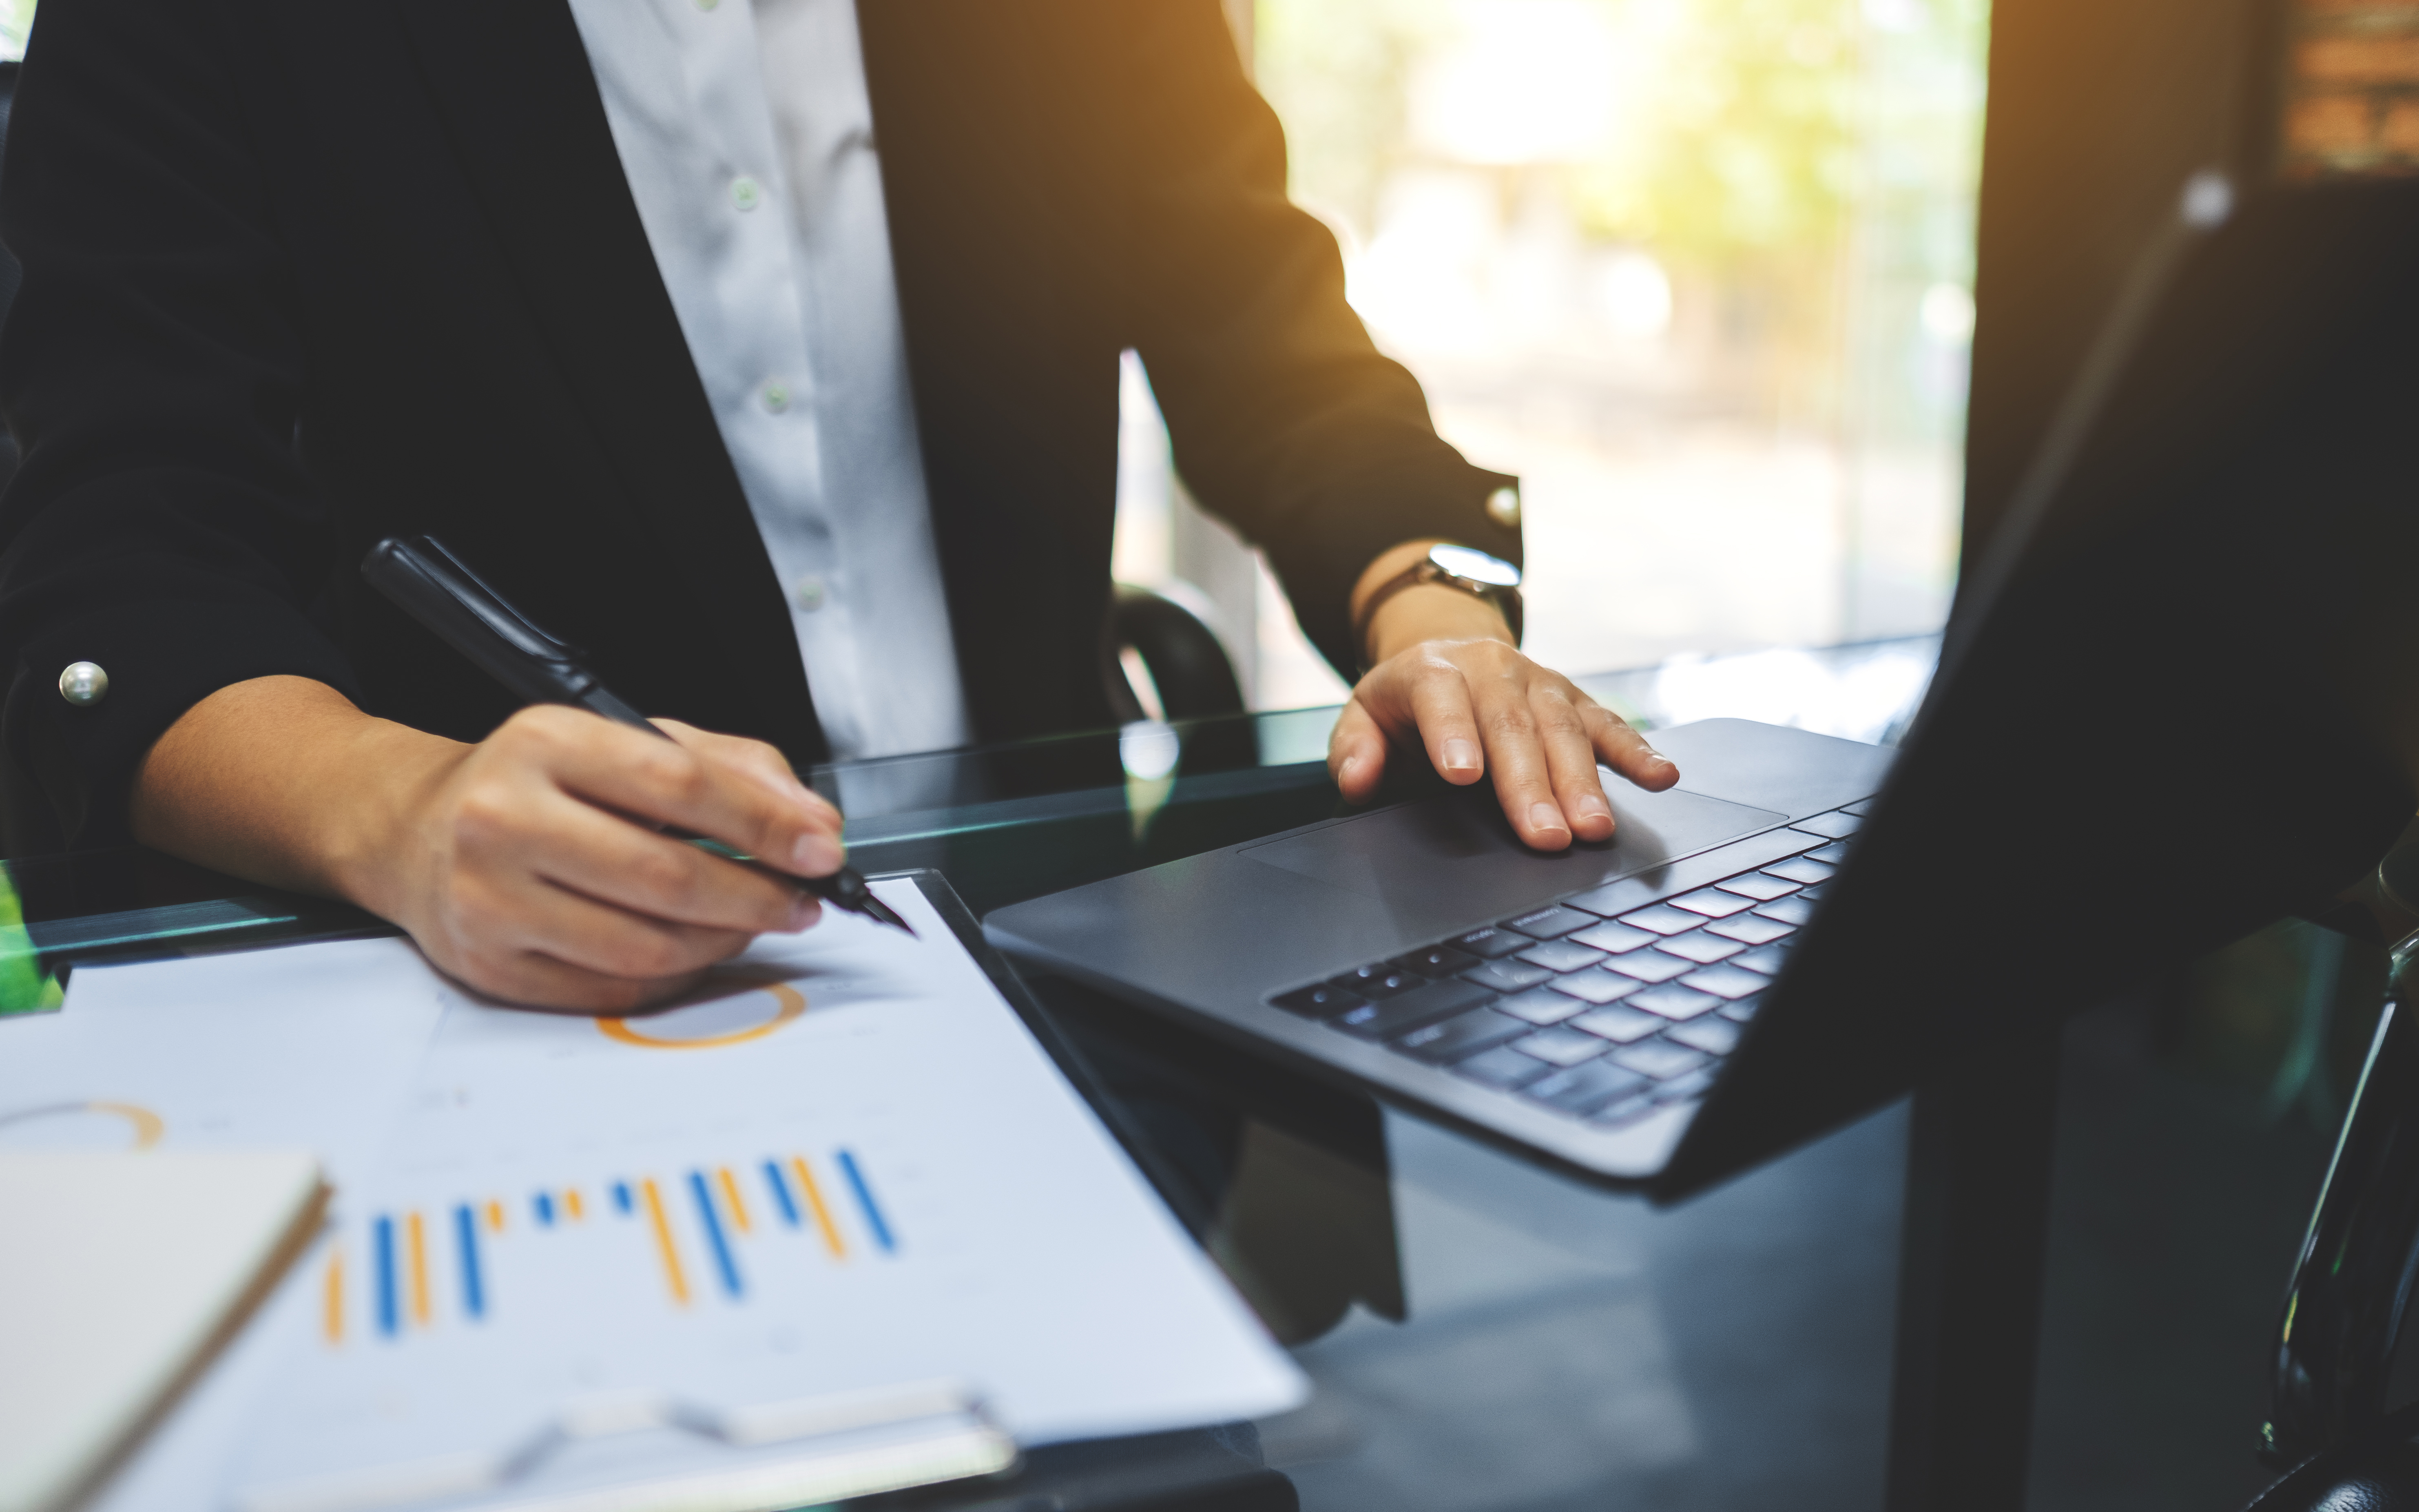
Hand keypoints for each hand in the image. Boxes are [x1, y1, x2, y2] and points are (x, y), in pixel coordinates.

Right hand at [132, 678, 844, 1011]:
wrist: (416, 831)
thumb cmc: (537, 782)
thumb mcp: (628, 740)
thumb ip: (729, 765)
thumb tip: (809, 821)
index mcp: (546, 744)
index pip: (679, 785)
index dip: (765, 822)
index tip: (820, 847)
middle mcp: (506, 819)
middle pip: (667, 877)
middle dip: (757, 895)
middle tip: (802, 899)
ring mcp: (492, 899)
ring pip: (646, 945)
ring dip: (723, 941)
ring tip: (753, 921)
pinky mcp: (492, 965)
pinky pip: (614, 990)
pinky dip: (675, 977)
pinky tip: (697, 950)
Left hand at [1327, 542, 1677, 849]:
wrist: (1448, 651)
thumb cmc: (1406, 701)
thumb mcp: (1364, 716)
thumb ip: (1354, 748)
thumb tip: (1357, 780)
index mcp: (1434, 670)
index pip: (1442, 698)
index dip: (1453, 734)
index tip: (1464, 776)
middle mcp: (1493, 669)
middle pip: (1513, 725)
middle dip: (1531, 783)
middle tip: (1546, 836)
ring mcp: (1541, 682)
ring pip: (1564, 728)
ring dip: (1583, 781)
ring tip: (1595, 827)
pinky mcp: (1575, 700)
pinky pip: (1609, 725)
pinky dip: (1638, 752)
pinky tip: (1662, 777)